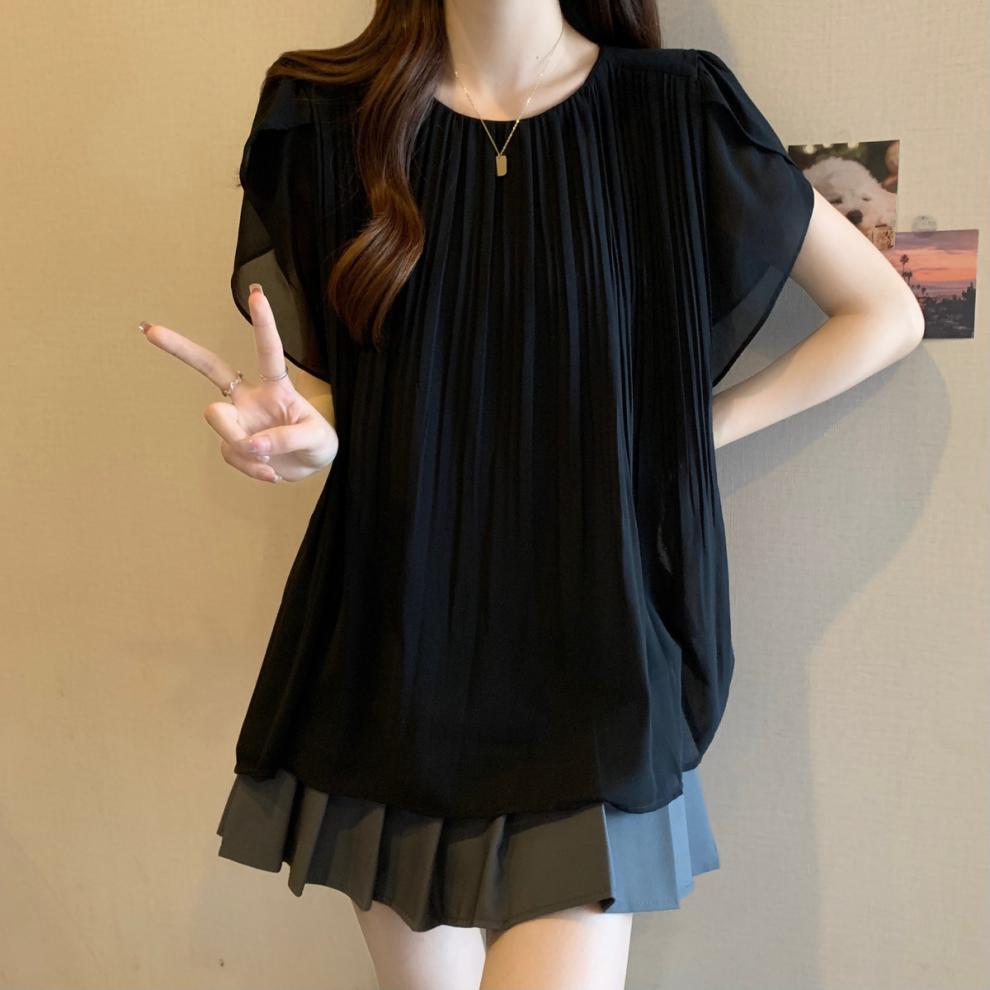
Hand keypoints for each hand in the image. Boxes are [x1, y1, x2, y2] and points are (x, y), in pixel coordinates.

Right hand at [140, 284, 338, 482]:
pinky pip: (232, 455)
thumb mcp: (317, 439)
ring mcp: (239, 420)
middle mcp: (250, 397)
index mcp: (276, 386)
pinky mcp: (234, 445)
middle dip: (181, 348)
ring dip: (244, 447)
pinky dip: (251, 468)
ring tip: (270, 463)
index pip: (268, 351)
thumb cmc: (319, 443)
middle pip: (211, 367)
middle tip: (152, 331)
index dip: (263, 323)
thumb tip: (253, 445)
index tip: (255, 293)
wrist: (312, 467)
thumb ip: (288, 438)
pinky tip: (270, 472)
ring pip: (220, 422)